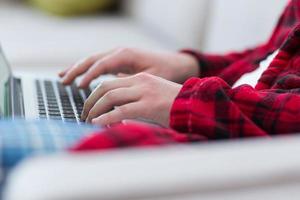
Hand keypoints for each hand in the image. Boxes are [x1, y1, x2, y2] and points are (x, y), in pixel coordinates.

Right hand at [59, 48, 198, 86]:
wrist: (174, 64)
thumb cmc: (164, 71)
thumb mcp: (149, 78)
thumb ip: (131, 84)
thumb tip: (114, 96)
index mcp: (126, 55)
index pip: (102, 64)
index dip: (89, 75)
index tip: (79, 86)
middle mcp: (119, 52)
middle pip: (92, 59)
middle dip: (76, 69)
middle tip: (62, 81)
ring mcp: (117, 56)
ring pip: (92, 60)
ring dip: (77, 68)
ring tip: (62, 77)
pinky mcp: (118, 61)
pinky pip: (98, 65)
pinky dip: (86, 70)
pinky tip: (78, 77)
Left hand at [82, 73, 181, 126]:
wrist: (195, 104)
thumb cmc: (174, 103)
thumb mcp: (152, 94)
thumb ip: (134, 97)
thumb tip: (117, 108)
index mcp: (140, 78)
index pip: (109, 82)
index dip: (94, 94)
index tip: (89, 106)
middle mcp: (140, 82)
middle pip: (105, 87)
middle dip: (90, 101)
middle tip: (84, 113)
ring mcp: (145, 92)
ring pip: (110, 97)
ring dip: (95, 109)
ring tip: (87, 120)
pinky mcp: (149, 105)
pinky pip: (122, 111)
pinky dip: (107, 118)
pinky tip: (98, 124)